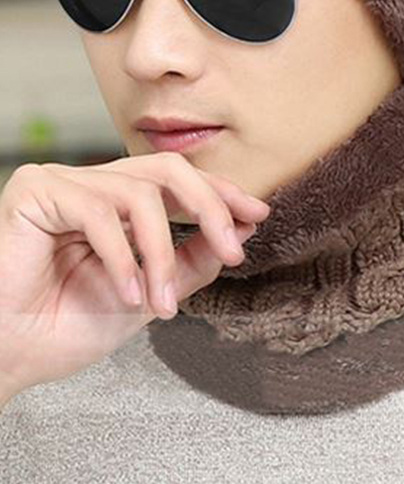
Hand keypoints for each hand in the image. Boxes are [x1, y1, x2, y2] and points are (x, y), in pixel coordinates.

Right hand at [0, 152, 270, 397]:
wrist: (11, 356)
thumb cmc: (65, 328)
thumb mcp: (148, 295)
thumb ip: (188, 264)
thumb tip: (236, 234)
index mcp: (116, 203)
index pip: (177, 181)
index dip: (220, 194)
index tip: (257, 216)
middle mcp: (92, 184)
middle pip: (167, 169)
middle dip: (210, 206)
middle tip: (233, 248)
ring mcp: (64, 183)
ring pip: (139, 194)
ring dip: (160, 253)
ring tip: (159, 302)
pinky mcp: (36, 191)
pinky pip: (98, 213)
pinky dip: (121, 257)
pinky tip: (126, 293)